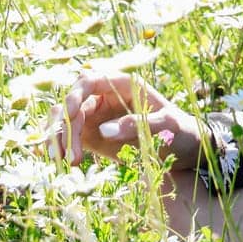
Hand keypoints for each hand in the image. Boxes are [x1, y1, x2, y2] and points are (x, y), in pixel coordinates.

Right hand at [46, 70, 202, 168]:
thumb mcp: (167, 126)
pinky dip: (59, 145)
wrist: (184, 150)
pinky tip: (58, 160)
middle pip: (72, 102)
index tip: (70, 114)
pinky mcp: (92, 134)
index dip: (75, 94)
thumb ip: (138, 124)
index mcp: (123, 85)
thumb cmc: (180, 131)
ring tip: (63, 161)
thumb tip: (104, 130)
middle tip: (68, 152)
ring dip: (58, 137)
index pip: (90, 80)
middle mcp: (105, 96)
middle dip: (64, 125)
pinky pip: (68, 135)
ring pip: (65, 119)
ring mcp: (96, 115)